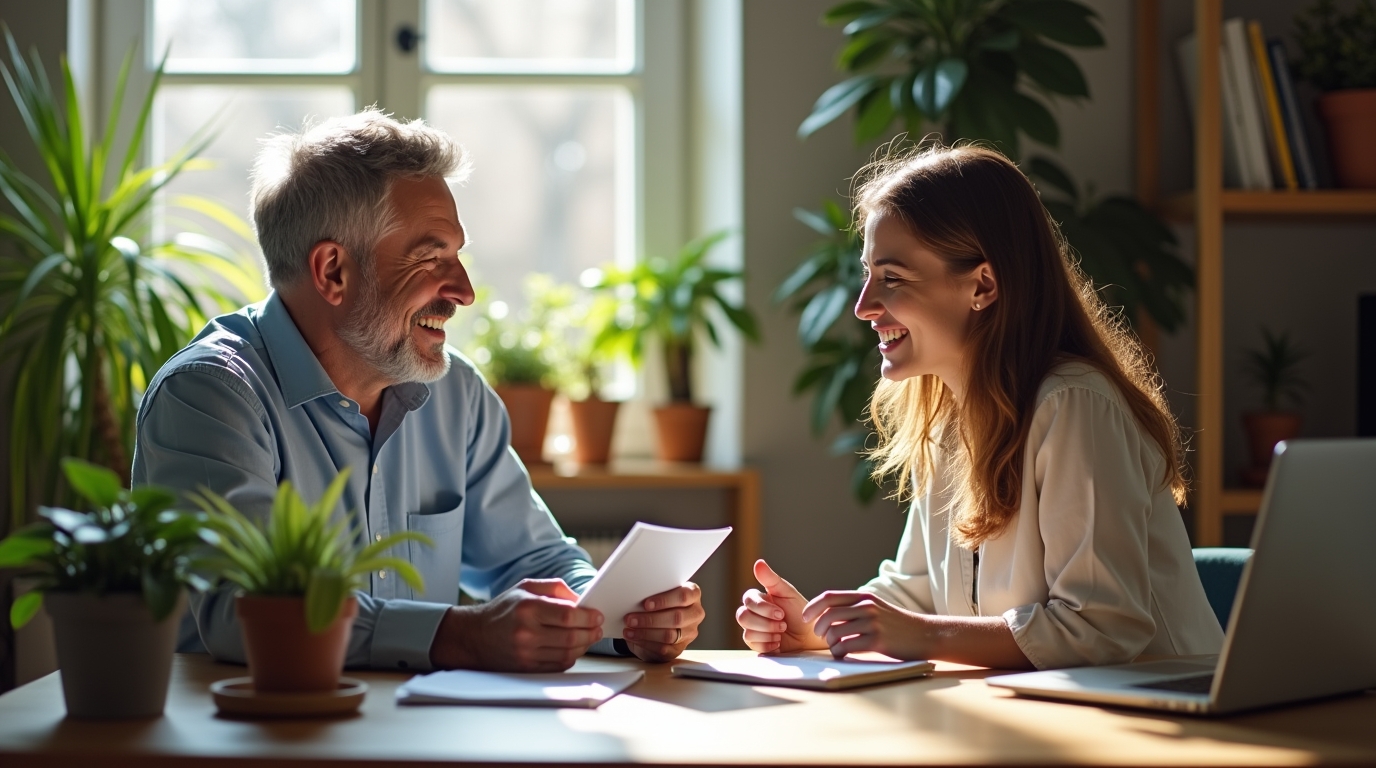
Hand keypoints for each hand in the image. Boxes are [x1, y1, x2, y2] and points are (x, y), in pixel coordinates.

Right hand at [429, 578, 603, 671]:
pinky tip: (573, 648)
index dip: (588, 617)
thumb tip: (580, 599)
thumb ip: (555, 588)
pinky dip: (570, 657)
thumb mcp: (525, 587)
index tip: (597, 615)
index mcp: (528, 608)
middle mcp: (527, 632)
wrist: (475, 636)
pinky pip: (558, 665)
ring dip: (584, 646)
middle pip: (571, 637)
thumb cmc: (503, 609)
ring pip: (567, 653)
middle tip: (597, 628)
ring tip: (588, 637)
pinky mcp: (527, 668)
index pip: (568, 616)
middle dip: (590, 633)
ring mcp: (526, 653)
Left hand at [622, 582, 703, 661]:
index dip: (664, 600)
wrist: (657, 623)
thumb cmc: (658, 604)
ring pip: (669, 635)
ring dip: (645, 632)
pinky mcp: (679, 649)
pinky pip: (663, 648)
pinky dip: (645, 643)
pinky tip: (633, 637)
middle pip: (677, 617)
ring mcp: (689, 633)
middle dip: (650, 619)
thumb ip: (654, 594)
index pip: (684, 596)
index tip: (646, 604)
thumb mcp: (658, 594)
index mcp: (693, 594)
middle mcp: (695, 613)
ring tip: (629, 628)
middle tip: (631, 618)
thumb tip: (636, 597)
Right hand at [735, 559, 827, 652]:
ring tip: (781, 633)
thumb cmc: (800, 612)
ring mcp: (753, 629)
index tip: (781, 613)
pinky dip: (767, 644)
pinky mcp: (756, 644)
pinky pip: (752, 644)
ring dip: (768, 634)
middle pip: (742, 617)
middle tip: (783, 624)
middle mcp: (752, 613)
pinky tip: (777, 642)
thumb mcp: (788, 593)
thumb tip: (758, 563)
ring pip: (747, 632)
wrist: (809, 635)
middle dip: (765, 623)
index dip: (763, 608)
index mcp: (758, 599)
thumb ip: (771, 579)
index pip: (748, 600)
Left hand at [801, 590, 925, 658]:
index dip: (812, 607)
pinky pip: (847, 647)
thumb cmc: (898, 625)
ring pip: (835, 632)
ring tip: (835, 648)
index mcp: (864, 597)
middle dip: (819, 628)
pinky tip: (843, 654)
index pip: (829, 597)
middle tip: (822, 637)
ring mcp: (872, 623)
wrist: (926, 634)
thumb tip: (828, 614)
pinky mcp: (877, 641)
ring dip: (830, 643)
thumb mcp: (877, 607)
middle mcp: (867, 607)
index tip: (804, 618)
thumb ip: (856, 607)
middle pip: (828, 615)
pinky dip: (839, 652)